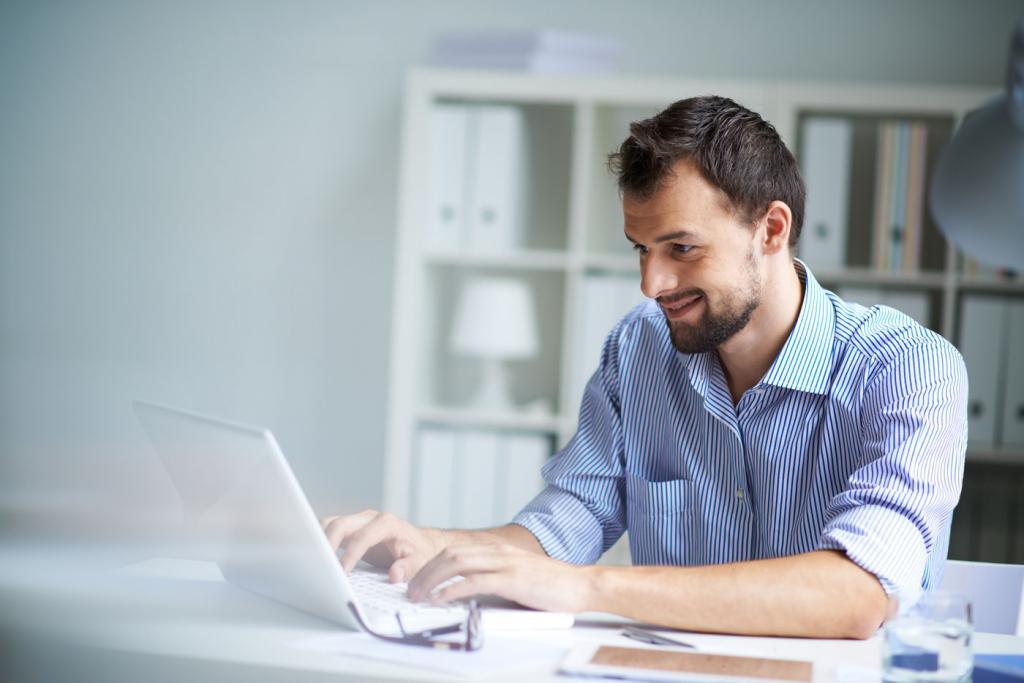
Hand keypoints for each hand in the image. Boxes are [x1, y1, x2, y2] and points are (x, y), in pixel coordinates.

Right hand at [319, 509, 443, 581]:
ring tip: (311, 561)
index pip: (363, 537)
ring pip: (330, 524)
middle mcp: (370, 518)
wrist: (419, 542)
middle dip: (326, 543)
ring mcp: (358, 521)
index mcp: (387, 524)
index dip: (350, 554)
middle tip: (319, 566)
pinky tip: (315, 556)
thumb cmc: (419, 551)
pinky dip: (319, 540)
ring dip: (318, 540)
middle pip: (340, 524)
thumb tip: (395, 574)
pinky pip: (329, 529)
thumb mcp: (420, 560)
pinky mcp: (350, 529)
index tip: (341, 572)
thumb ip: (409, 567)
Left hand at [406, 543, 593, 613]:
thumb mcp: (518, 577)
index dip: (432, 564)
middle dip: (425, 571)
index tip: (418, 580)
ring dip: (432, 580)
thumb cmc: (552, 586)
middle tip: (411, 589)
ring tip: (419, 595)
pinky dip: (452, 590)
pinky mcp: (511, 579)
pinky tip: (441, 599)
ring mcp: (504, 563)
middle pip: (450, 554)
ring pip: (457, 564)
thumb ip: (495, 579)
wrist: (582, 585)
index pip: (455, 551)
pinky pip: (474, 581)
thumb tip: (469, 593)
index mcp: (498, 550)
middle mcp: (498, 552)